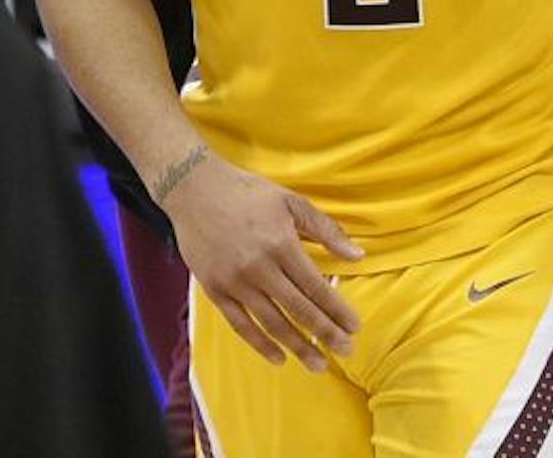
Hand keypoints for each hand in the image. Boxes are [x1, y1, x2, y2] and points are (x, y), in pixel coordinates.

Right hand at [165, 153, 363, 370]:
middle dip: (325, 333)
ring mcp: (235, 282)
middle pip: (298, 309)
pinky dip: (260, 344)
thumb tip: (358, 255)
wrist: (194, 190)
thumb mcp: (292, 201)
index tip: (355, 328)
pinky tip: (279, 357)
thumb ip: (326, 230)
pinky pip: (240, 325)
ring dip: (297, 346)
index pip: (316, 286)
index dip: (337, 310)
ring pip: (271, 323)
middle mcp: (259, 268)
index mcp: (281, 244)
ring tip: (317, 363)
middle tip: (345, 352)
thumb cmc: (248, 192)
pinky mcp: (215, 290)